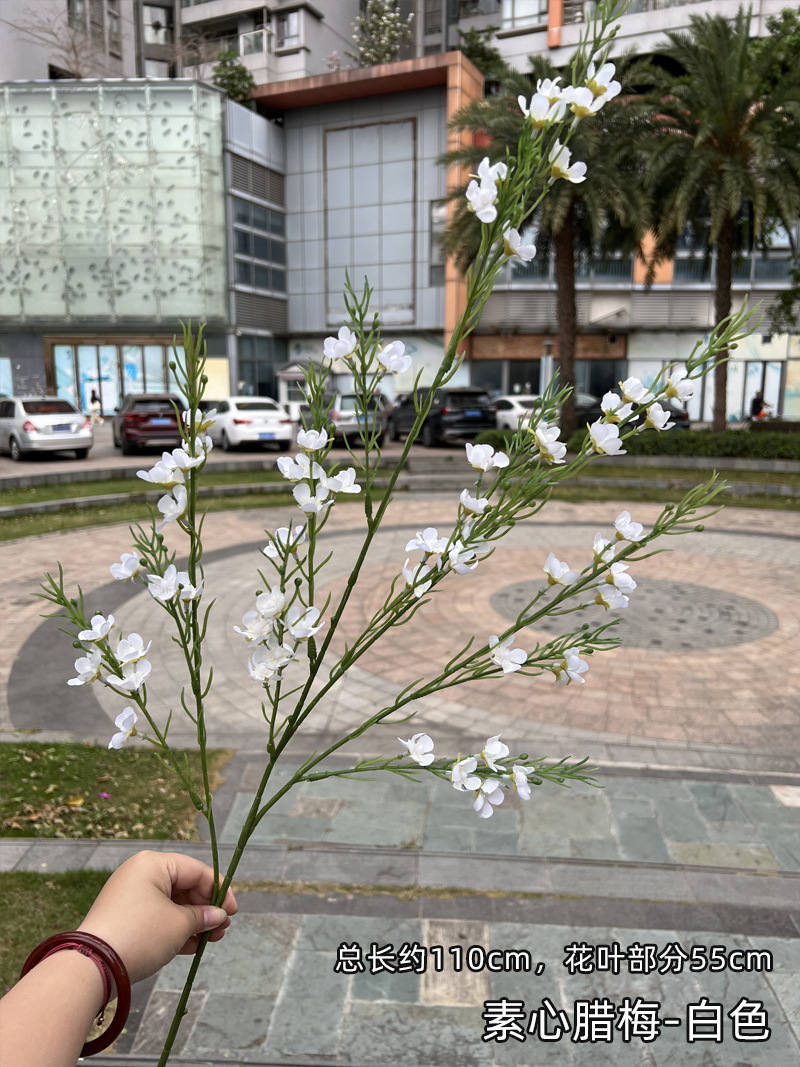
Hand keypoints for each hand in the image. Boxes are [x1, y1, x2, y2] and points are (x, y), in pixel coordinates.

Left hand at [78, 851, 236, 983]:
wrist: (93, 967)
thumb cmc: (141, 935)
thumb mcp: (179, 924)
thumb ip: (203, 916)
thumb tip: (218, 916)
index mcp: (153, 863)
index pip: (196, 870)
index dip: (219, 890)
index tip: (233, 911)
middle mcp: (140, 874)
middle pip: (184, 887)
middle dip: (206, 909)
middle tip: (222, 928)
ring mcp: (130, 897)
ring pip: (171, 905)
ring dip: (193, 922)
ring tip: (211, 940)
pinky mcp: (124, 919)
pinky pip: (157, 918)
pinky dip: (175, 930)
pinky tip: (192, 946)